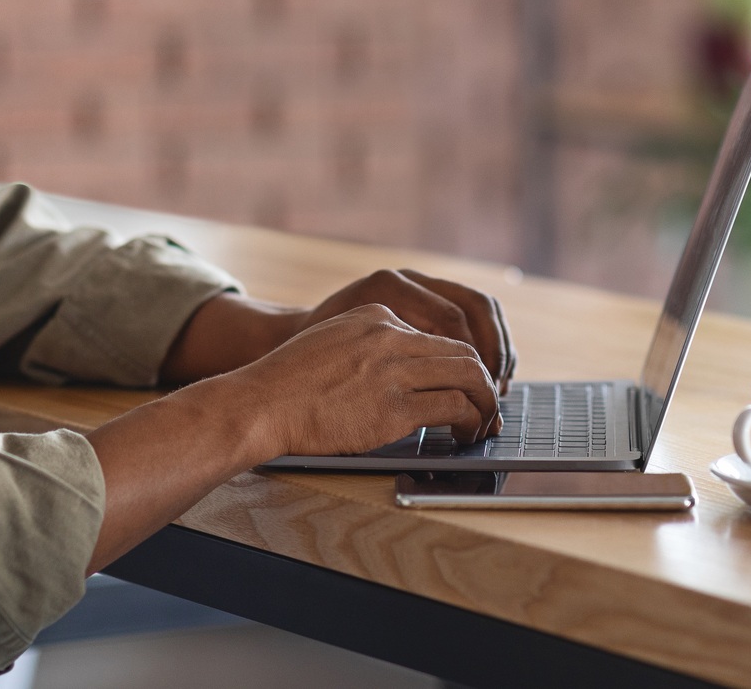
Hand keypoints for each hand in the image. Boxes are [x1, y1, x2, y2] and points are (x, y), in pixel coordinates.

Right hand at [160, 270, 516, 389]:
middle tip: (489, 406)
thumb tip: (398, 371)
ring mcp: (393, 369)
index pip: (437, 333)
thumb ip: (366, 346)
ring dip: (484, 402)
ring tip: (484, 423)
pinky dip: (471, 420)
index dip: (461, 361)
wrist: (260, 403)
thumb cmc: (286, 384)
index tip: (466, 384)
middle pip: (463, 349)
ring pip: (468, 375)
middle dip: (484, 380)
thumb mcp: (331, 342)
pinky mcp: (395, 406)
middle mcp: (390, 335)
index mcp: (376, 315)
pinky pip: (454, 407)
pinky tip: (467, 434)